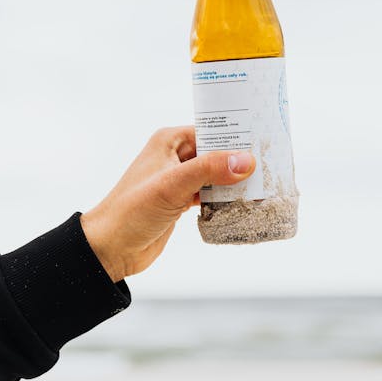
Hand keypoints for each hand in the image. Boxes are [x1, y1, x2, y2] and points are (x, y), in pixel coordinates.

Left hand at [80, 126, 254, 281]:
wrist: (109, 250)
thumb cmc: (131, 210)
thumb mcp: (171, 185)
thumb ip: (209, 170)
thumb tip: (246, 161)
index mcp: (169, 141)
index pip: (210, 130)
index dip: (236, 135)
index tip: (264, 140)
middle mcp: (174, 156)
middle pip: (216, 153)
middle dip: (239, 160)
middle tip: (271, 165)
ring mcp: (178, 180)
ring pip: (215, 175)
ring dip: (234, 182)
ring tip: (264, 185)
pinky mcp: (180, 202)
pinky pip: (210, 195)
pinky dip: (224, 199)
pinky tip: (242, 204)